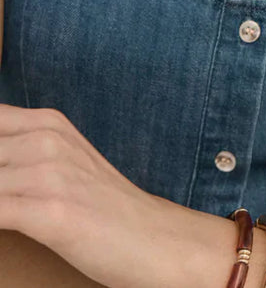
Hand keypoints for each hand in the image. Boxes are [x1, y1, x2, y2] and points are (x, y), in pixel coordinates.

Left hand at [0, 103, 232, 287]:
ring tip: (4, 211)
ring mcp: (48, 172)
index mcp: (48, 122)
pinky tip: (2, 227)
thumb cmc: (104, 210)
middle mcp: (46, 138)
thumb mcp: (62, 166)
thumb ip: (20, 155)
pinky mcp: (51, 210)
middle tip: (3, 198)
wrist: (154, 238)